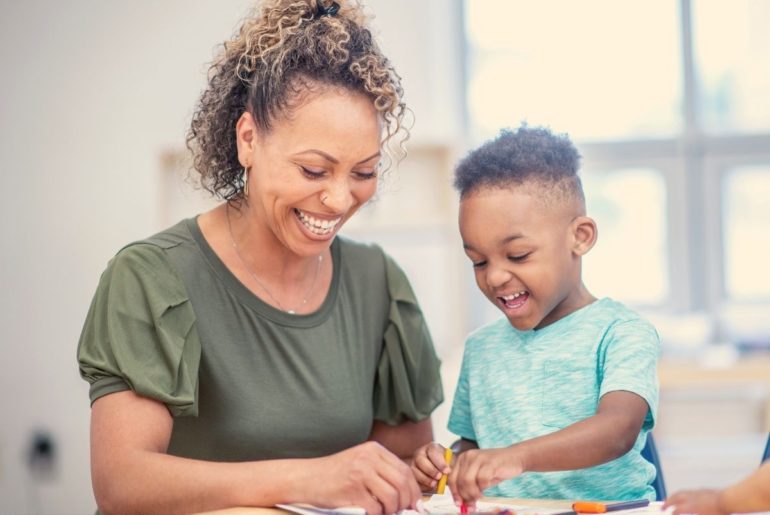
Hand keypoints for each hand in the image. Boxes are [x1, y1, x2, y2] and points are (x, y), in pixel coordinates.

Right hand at [305, 441, 420, 514]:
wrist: (306, 478)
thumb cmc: (335, 474)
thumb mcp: (361, 462)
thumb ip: (382, 471)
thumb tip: (408, 493)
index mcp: (374, 450)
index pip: (404, 470)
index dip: (414, 489)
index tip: (416, 503)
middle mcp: (368, 458)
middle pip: (401, 483)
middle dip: (407, 502)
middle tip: (406, 512)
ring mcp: (360, 473)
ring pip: (392, 497)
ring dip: (392, 510)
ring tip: (385, 512)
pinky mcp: (351, 490)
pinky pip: (375, 508)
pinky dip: (377, 514)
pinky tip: (370, 512)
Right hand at [411, 442, 450, 491]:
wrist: (443, 471)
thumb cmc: (447, 465)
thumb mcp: (451, 462)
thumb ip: (449, 466)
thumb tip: (447, 473)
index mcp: (431, 447)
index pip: (433, 452)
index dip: (439, 462)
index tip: (447, 471)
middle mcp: (420, 454)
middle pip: (420, 460)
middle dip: (431, 470)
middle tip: (439, 477)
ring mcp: (414, 464)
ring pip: (415, 471)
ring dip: (425, 479)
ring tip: (434, 484)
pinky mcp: (412, 475)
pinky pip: (414, 480)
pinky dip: (422, 485)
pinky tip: (430, 488)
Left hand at [448, 447, 523, 507]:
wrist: (515, 458)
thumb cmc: (496, 469)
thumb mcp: (479, 478)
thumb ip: (469, 488)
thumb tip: (462, 504)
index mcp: (462, 459)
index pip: (452, 478)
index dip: (454, 493)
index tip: (459, 504)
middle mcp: (468, 456)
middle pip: (459, 481)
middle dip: (465, 496)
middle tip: (471, 505)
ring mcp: (478, 458)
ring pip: (468, 481)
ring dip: (473, 494)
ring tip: (480, 497)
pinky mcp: (490, 462)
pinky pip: (481, 479)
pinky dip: (483, 488)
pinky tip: (486, 489)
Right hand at [663, 489, 728, 514]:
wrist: (728, 500)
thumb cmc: (719, 512)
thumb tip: (683, 513)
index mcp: (690, 506)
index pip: (677, 510)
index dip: (672, 513)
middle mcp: (690, 498)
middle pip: (674, 498)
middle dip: (667, 503)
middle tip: (662, 507)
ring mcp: (695, 492)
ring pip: (680, 493)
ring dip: (672, 496)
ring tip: (669, 499)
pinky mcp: (701, 490)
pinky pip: (687, 491)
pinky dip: (682, 494)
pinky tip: (684, 496)